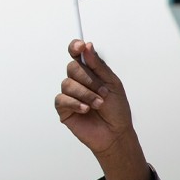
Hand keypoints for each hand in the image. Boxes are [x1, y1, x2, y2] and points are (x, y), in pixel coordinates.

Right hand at [56, 40, 135, 158]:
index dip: (75, 47)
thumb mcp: (112, 84)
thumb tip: (87, 47)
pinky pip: (62, 99)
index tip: (80, 47)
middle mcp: (78, 81)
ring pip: (67, 83)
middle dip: (88, 79)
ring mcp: (70, 95)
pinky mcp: (64, 109)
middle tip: (102, 92)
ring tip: (98, 104)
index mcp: (90, 72)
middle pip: (72, 68)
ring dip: (86, 94)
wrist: (116, 133)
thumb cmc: (116, 110)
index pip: (77, 54)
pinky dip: (75, 103)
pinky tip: (86, 110)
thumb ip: (98, 66)